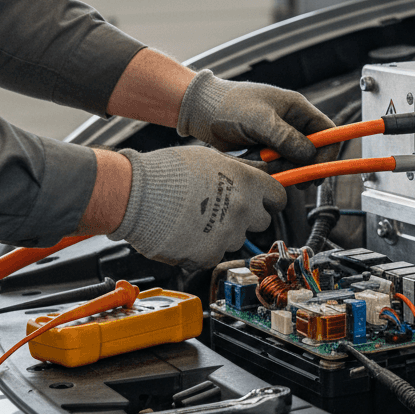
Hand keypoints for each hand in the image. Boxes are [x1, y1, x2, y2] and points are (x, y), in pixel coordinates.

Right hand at [108, 147, 285, 268]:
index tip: (262, 202)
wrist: (135, 194)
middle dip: (247, 218)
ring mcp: (228, 234)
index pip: (279, 197)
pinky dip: (203, 249)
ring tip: (197, 219)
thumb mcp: (211, 158)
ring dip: (224, 233)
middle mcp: (244, 209)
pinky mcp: (210, 254)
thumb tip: (254, 175)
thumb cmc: (166, 172)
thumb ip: (238, 171)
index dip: (269, 200)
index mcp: (248, 182)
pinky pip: (214, 254)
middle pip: (263, 221)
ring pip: (237, 239)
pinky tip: (187, 234)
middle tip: (224, 211)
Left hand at [177, 70, 337, 168]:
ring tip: (263, 165)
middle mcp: (291, 123)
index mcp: (296, 109)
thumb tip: (308, 154)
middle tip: (293, 178)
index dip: (327, 151)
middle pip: (312, 151)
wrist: (200, 110)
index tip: (317, 169)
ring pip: (293, 162)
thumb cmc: (228, 104)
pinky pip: (276, 166)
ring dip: (282, 169)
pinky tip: (254, 164)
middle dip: (302, 166)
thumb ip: (284, 137)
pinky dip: (268, 170)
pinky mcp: (265, 150)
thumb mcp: (259, 119)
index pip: (327, 131)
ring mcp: (278, 138)